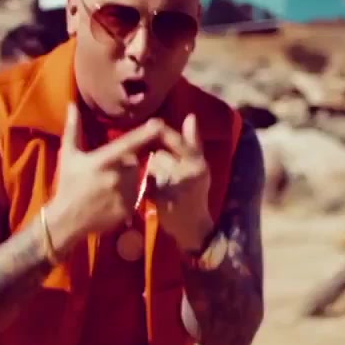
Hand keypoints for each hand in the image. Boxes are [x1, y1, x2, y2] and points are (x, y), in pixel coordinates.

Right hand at [44, 104, 176, 250]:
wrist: (67, 219)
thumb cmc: (68, 184)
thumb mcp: (68, 155)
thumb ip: (73, 128)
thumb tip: (72, 104)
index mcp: (102, 161)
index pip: (127, 144)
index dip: (144, 134)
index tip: (159, 123)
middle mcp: (116, 176)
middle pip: (132, 161)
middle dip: (124, 163)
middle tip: (106, 173)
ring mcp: (123, 193)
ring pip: (135, 178)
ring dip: (127, 179)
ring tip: (107, 187)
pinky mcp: (129, 208)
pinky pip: (136, 195)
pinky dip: (128, 194)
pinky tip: (111, 198)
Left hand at [147, 114, 213, 252]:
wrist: (194, 228)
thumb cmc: (195, 194)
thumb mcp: (199, 167)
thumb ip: (193, 142)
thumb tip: (191, 116)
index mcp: (199, 163)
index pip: (180, 142)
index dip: (164, 133)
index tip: (153, 125)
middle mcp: (190, 174)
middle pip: (160, 156)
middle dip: (155, 160)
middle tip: (161, 171)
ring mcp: (177, 188)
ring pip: (151, 169)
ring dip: (148, 174)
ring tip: (158, 184)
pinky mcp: (165, 201)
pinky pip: (147, 185)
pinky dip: (145, 187)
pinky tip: (150, 193)